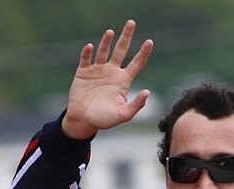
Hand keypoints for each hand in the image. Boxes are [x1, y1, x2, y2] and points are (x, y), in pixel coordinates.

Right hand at [62, 19, 153, 138]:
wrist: (83, 121)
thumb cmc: (104, 120)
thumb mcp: (123, 115)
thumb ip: (136, 105)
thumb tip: (148, 92)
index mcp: (123, 81)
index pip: (136, 63)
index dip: (143, 52)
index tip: (150, 41)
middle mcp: (112, 72)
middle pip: (121, 50)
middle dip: (126, 36)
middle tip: (131, 22)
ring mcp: (98, 70)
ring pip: (104, 50)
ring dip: (106, 41)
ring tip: (110, 32)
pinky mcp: (83, 72)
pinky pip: (86, 58)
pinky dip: (88, 52)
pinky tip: (91, 47)